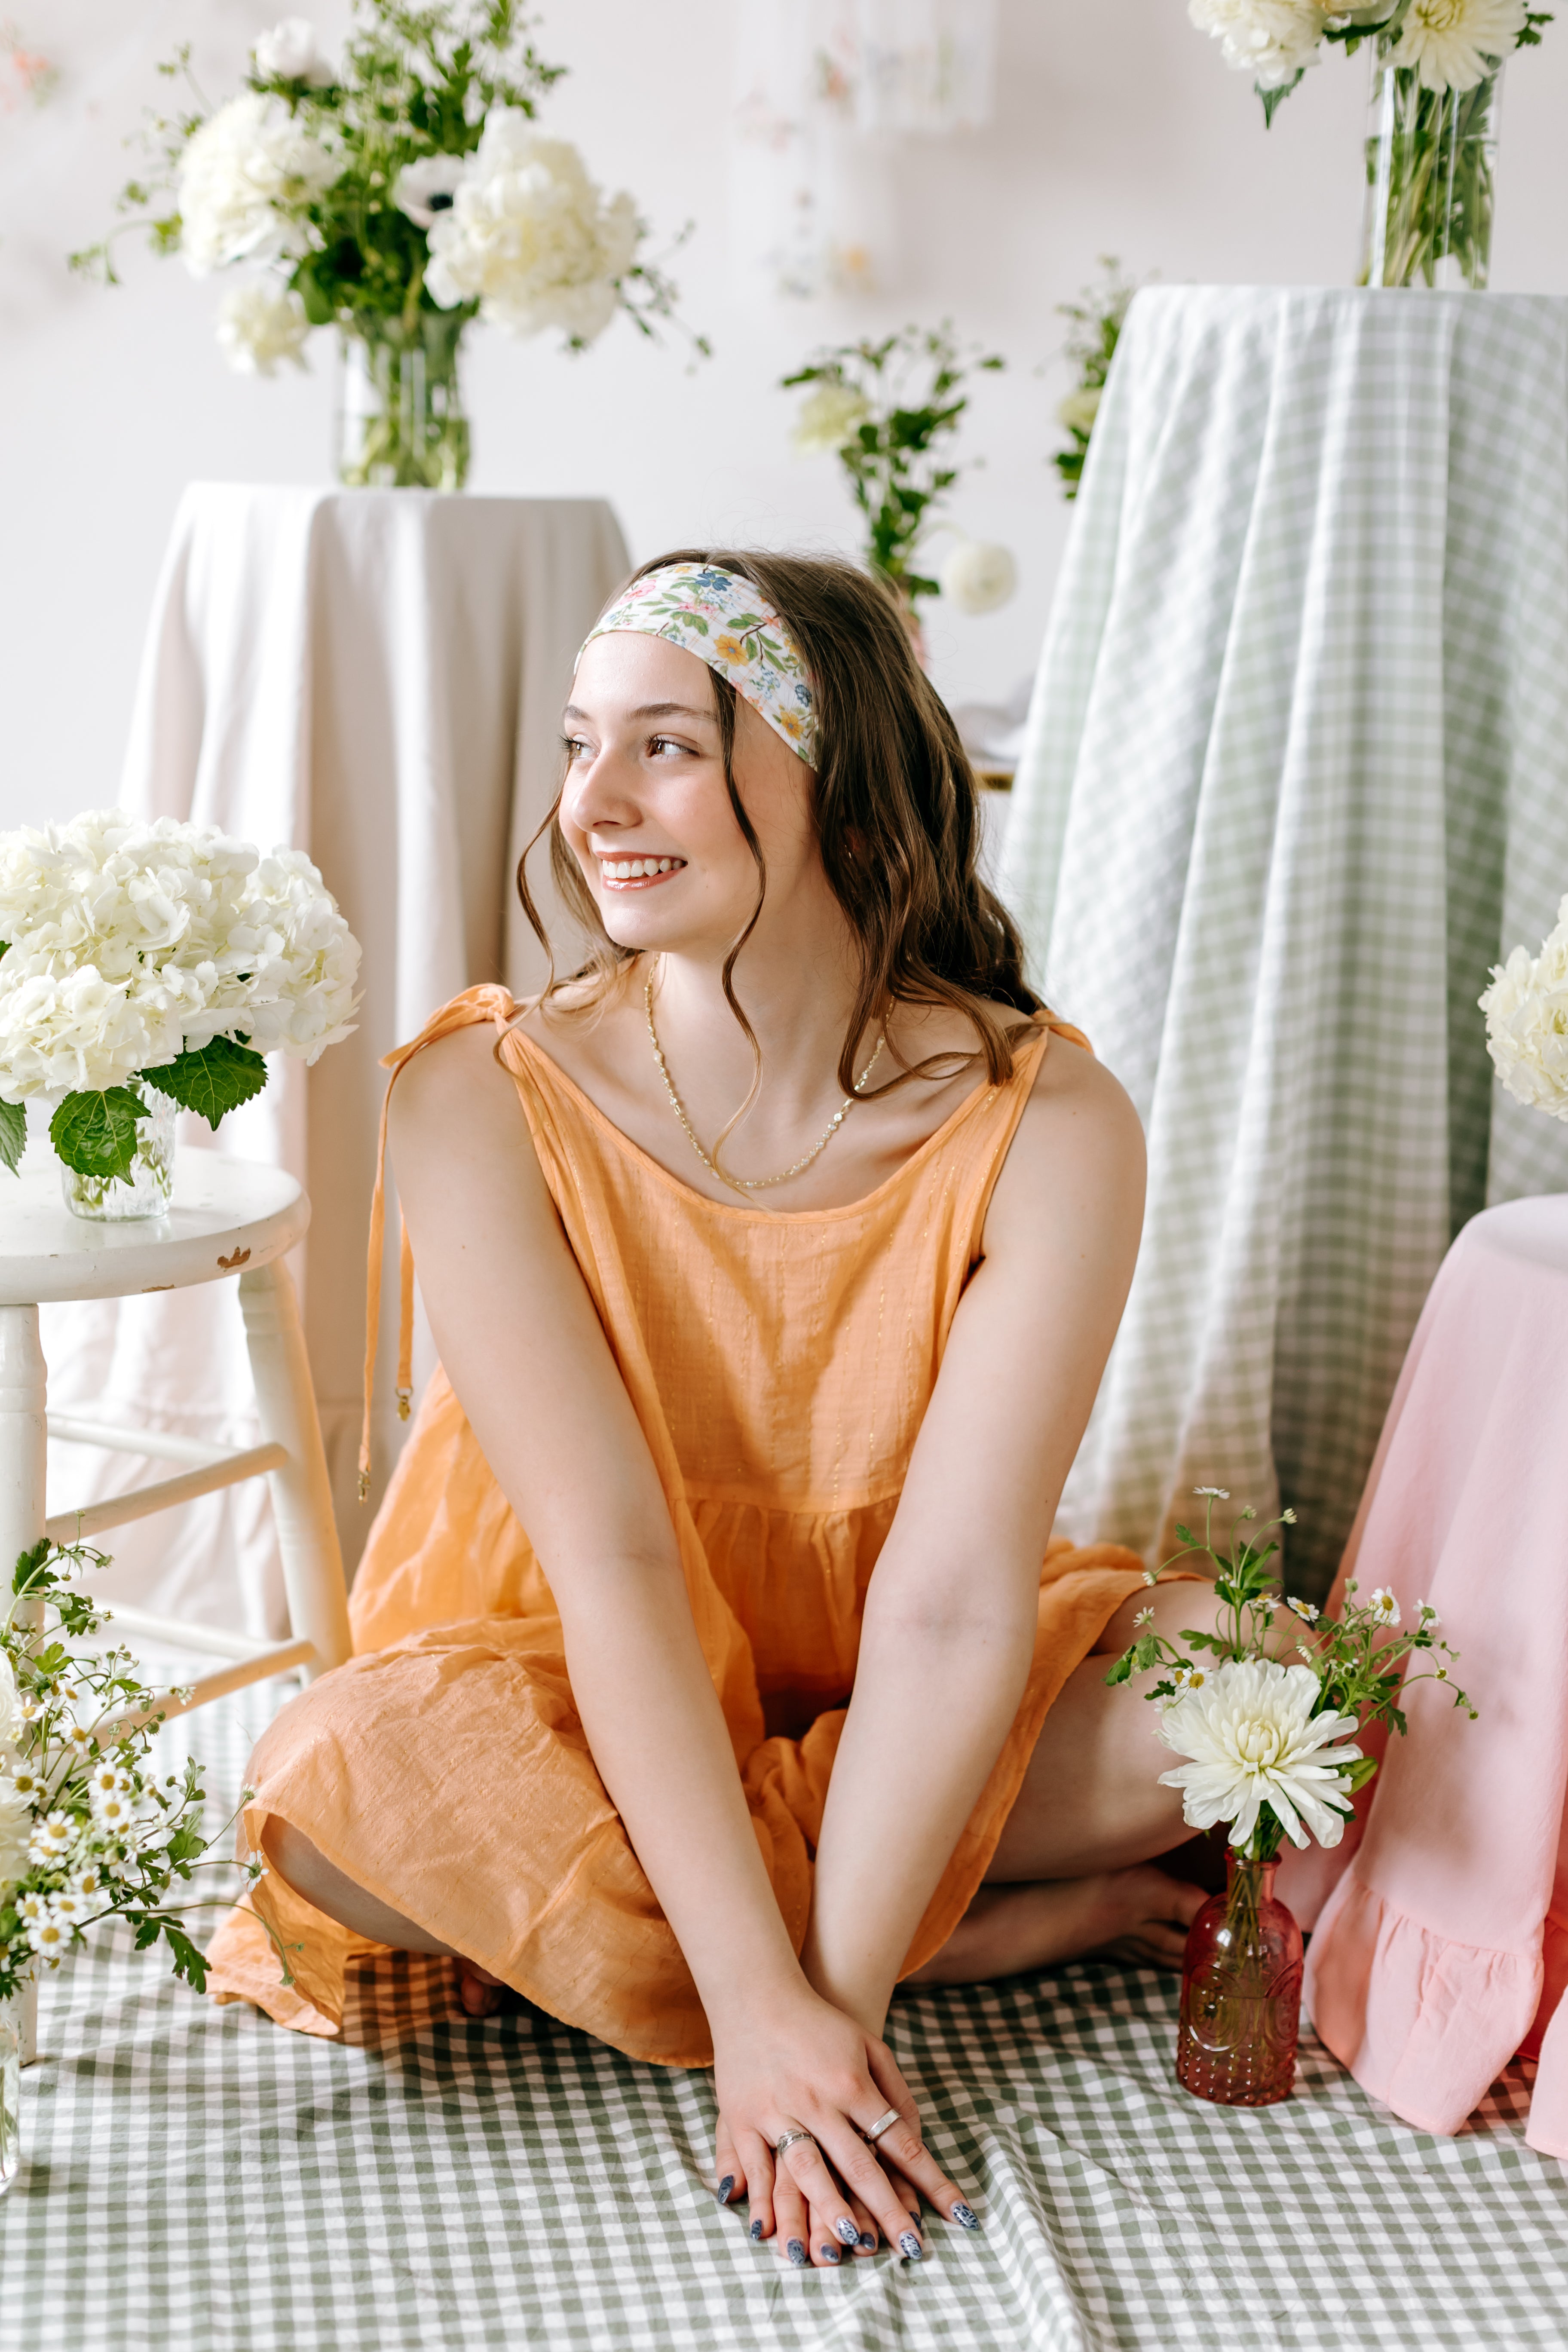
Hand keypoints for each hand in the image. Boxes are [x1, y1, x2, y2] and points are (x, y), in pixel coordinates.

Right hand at [709, 1982, 977, 2267]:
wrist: (757, 1993)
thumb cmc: (820, 2024)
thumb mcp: (868, 2046)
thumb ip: (895, 2092)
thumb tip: (915, 2138)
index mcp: (851, 2083)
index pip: (899, 2141)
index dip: (929, 2179)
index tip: (956, 2214)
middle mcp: (817, 2100)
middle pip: (859, 2164)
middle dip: (887, 2209)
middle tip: (911, 2248)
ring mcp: (777, 2109)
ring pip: (807, 2170)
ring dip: (830, 2208)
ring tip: (852, 2245)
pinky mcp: (743, 2116)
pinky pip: (755, 2166)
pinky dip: (762, 2200)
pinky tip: (768, 2231)